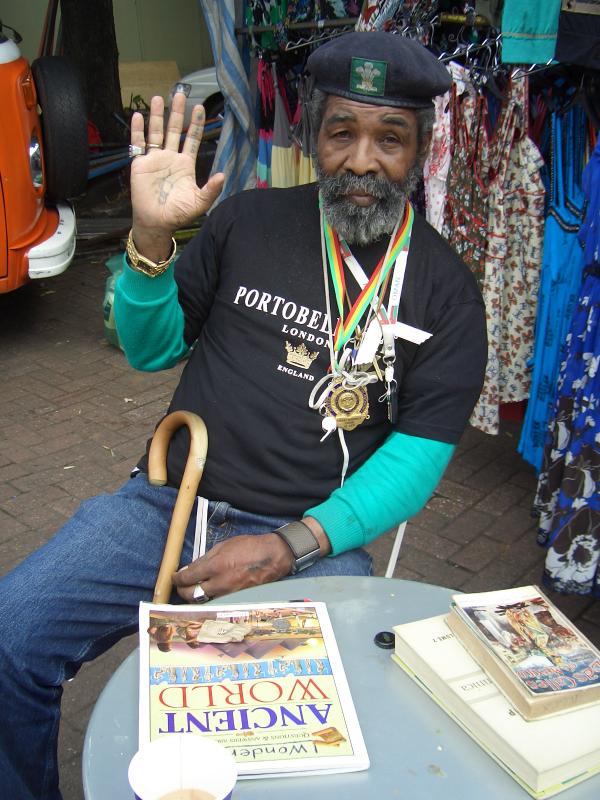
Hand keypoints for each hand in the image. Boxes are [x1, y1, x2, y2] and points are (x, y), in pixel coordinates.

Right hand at [129, 93, 224, 258]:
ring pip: (156, 132)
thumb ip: (211, 190)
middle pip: (175, 130)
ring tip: (158, 98)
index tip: (199, 108)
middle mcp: (170, 157)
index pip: (192, 139)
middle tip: (179, 94)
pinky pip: (138, 144)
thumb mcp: (199, 203)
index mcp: (185, 164)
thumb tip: (223, 175)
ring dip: (157, 116)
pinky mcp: (140, 164)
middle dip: (177, 112)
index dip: (196, 124)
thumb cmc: (178, 214)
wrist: (157, 222)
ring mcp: (155, 159)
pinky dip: (137, 130)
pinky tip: (139, 116)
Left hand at [172, 533, 294, 601]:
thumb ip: (205, 558)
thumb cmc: (249, 547)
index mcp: (215, 566)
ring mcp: (228, 594)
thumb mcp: (224, 546)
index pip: (187, 578)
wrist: (272, 558)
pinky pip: (216, 601)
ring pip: (202, 601)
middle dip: (182, 591)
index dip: (177, 579)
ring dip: (194, 596)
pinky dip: (208, 598)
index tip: (174, 577)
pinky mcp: (235, 599)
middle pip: (191, 595)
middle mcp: (220, 583)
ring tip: (193, 589)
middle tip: (181, 585)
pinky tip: (208, 592)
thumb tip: (190, 568)